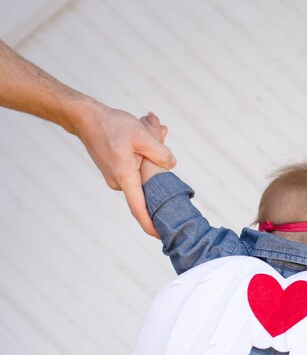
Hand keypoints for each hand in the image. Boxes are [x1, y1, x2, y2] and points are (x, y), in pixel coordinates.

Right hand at [76, 103, 175, 236]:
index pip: (139, 209)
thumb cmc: (112, 125)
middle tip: (164, 140)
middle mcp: (118, 183)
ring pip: (140, 174)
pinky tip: (145, 133)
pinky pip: (133, 169)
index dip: (150, 225)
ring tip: (155, 128)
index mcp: (125, 177)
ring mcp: (115, 178)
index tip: (161, 236)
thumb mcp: (141, 135)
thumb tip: (172, 164)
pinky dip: (142, 155)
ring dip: (151, 158)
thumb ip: (160, 152)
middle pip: (146, 187)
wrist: (86, 118)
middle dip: (159, 173)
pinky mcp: (114, 171)